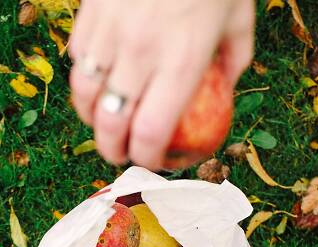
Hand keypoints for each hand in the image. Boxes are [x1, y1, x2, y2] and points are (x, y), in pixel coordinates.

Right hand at [69, 0, 254, 169]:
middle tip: (120, 155)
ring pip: (84, 95)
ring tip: (103, 124)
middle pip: (110, 123)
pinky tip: (98, 81)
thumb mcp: (239, 18)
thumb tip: (223, 92)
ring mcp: (110, 31)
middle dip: (111, 150)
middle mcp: (141, 52)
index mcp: (181, 61)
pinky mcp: (91, 12)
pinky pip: (78, 58)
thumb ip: (233, 62)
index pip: (150, 131)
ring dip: (91, 118)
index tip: (152, 161)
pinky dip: (85, 78)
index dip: (146, 158)